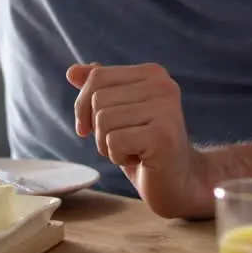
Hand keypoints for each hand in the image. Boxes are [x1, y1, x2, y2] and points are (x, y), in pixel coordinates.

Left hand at [65, 63, 211, 218]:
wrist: (179, 181)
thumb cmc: (144, 147)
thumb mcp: (118, 114)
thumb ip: (100, 89)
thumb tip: (72, 71)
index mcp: (153, 73)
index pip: (97, 76)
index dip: (83, 106)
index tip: (92, 127)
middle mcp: (163, 85)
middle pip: (97, 99)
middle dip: (99, 129)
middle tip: (125, 142)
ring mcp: (166, 109)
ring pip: (103, 120)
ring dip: (108, 145)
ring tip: (134, 150)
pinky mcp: (162, 135)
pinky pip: (113, 142)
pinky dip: (118, 157)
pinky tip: (140, 159)